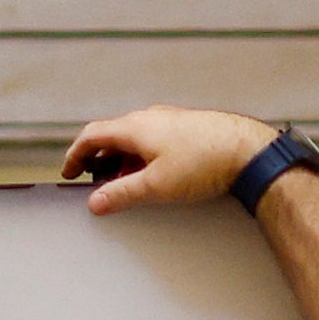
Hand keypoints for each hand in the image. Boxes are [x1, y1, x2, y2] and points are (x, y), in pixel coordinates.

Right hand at [63, 106, 277, 212]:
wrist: (249, 150)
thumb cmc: (204, 163)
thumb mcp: (155, 185)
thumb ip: (121, 194)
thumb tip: (95, 202)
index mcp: (134, 127)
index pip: (92, 135)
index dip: (75, 154)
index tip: (69, 171)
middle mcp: (149, 118)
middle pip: (112, 135)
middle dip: (98, 158)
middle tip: (93, 180)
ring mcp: (170, 120)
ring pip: (134, 137)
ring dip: (121, 159)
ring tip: (123, 182)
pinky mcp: (188, 127)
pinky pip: (154, 139)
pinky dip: (142, 156)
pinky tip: (153, 174)